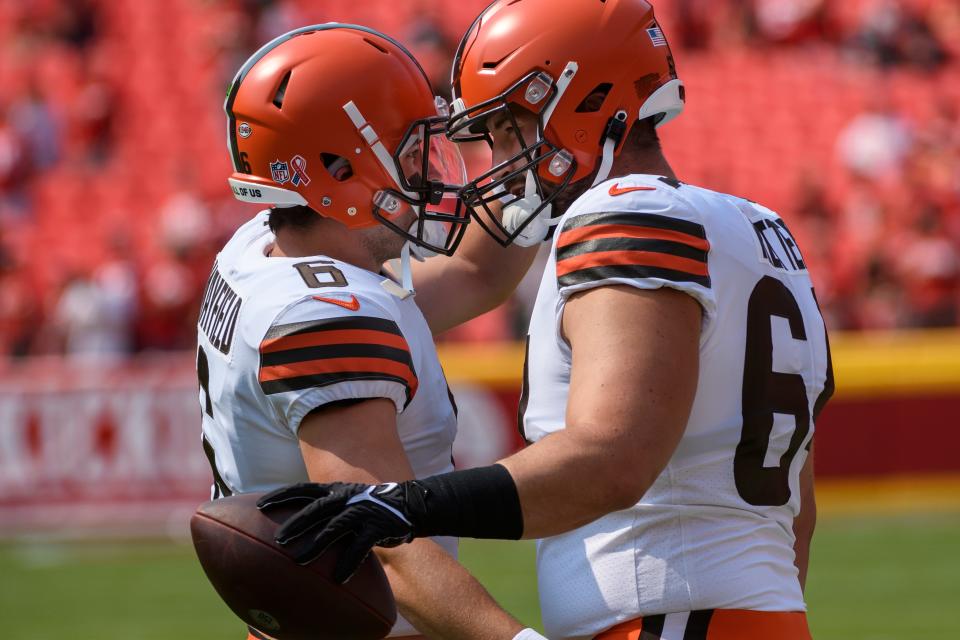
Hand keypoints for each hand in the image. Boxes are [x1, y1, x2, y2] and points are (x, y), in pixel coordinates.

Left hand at [257, 481, 425, 582]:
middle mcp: (346, 498)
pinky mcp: (377, 527)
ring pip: (334, 528)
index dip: (281, 495)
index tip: (260, 505)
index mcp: (335, 490)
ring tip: (298, 562)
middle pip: (315, 509)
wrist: (407, 505)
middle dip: (295, 524)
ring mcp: (362, 511)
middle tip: (277, 540)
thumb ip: (326, 508)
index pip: (303, 489)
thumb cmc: (369, 507)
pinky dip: (348, 563)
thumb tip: (297, 523)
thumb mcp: (346, 499)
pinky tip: (338, 579)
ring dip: (315, 545)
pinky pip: (359, 547)